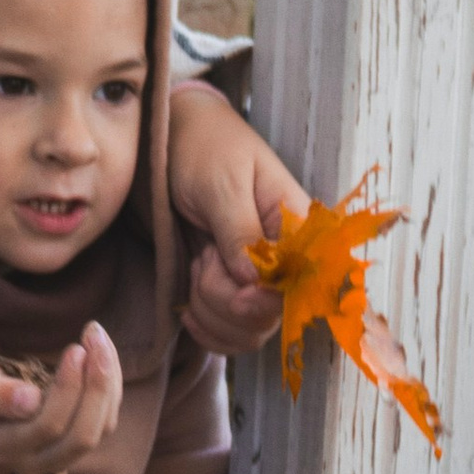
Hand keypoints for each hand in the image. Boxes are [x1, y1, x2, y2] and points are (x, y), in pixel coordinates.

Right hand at [0, 328, 120, 473]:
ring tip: (98, 339)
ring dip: (108, 382)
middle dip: (96, 387)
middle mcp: (34, 461)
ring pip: (100, 430)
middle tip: (94, 340)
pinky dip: (112, 384)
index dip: (67, 391)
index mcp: (2, 447)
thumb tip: (30, 400)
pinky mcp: (80, 443)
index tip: (75, 349)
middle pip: (80, 437)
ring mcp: (60, 457)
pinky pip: (107, 420)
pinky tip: (103, 352)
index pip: (45, 427)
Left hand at [168, 83, 309, 355]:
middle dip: (225, 300)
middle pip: (270, 317)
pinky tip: (187, 305)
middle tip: (203, 257)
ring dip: (210, 309)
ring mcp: (257, 280)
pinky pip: (229, 333)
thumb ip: (239, 231)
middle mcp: (284, 261)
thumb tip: (253, 282)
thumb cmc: (205, 148)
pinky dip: (205, 327)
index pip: (300, 286)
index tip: (236, 292)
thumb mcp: (222, 183)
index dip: (266, 301)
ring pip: (247, 331)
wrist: (173, 140)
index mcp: (297, 228)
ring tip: (197, 262)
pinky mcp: (231, 291)